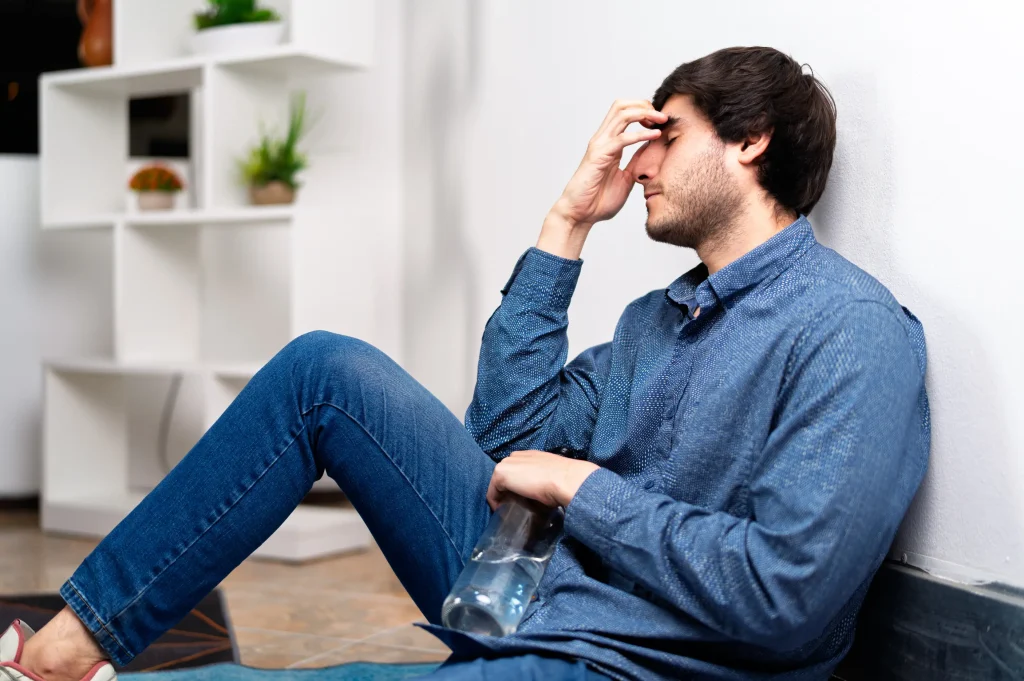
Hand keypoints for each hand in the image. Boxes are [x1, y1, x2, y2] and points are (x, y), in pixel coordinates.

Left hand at [486, 450, 599, 510]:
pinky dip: (495, 502)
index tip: (518, 498)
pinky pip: (492, 492)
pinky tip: (502, 511)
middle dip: (506, 490)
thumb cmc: (564, 480)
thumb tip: (540, 495)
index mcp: (529, 455)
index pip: (516, 470)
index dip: (515, 485)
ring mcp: (506, 464)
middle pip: (504, 475)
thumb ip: (542, 480)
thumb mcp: (551, 476)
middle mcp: (515, 456)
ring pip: (497, 483)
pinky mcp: (500, 474)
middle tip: (512, 505)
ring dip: (501, 496)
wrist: (565, 479)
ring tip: (507, 509)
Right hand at [550, 100, 666, 229]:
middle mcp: (603, 140)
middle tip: (662, 117)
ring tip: (661, 120)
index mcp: (609, 143)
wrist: (580, 215)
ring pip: (622, 114)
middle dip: (645, 105)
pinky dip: (641, 134)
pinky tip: (655, 136)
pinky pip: (622, 138)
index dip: (644, 111)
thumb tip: (650, 148)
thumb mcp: (626, 178)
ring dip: (645, 113)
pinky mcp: (599, 156)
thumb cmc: (598, 200)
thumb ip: (636, 162)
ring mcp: (600, 146)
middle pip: (622, 105)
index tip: (661, 122)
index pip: (625, 113)